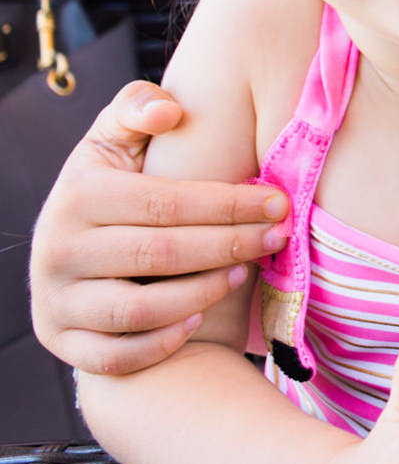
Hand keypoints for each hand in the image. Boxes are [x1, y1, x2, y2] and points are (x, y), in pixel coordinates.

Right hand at [29, 81, 288, 373]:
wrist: (69, 248)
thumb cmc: (114, 186)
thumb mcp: (115, 140)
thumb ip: (137, 107)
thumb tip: (170, 111)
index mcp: (77, 195)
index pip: (166, 202)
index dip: (228, 204)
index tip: (279, 202)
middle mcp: (56, 250)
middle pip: (159, 254)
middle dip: (230, 245)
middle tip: (278, 237)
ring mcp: (55, 300)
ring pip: (138, 309)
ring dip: (203, 293)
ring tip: (246, 272)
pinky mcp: (60, 341)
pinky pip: (113, 356)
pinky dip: (159, 344)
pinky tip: (198, 324)